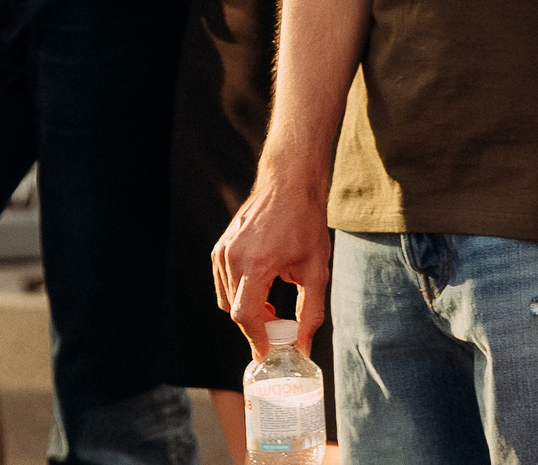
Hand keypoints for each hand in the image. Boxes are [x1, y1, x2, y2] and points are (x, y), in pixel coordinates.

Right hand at [212, 171, 333, 357]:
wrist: (289, 185)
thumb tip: (303, 347)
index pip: (246, 316)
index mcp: (257, 263)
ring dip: (247, 310)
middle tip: (278, 327)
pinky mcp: (220, 246)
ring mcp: (223, 250)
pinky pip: (223, 283)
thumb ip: (311, 312)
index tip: (267, 352)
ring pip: (227, 299)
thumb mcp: (316, 270)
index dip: (256, 339)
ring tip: (271, 306)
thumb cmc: (306, 224)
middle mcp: (234, 257)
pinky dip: (238, 294)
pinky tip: (259, 288)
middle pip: (236, 311)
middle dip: (256, 326)